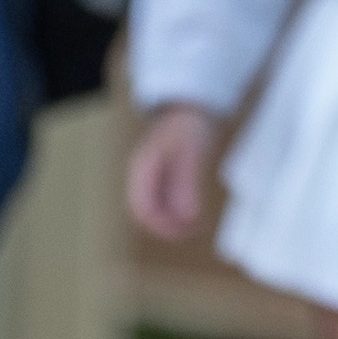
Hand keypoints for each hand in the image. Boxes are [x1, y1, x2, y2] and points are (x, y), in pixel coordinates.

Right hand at [126, 104, 219, 242]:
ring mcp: (150, 176)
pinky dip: (177, 211)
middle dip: (168, 226)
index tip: (184, 232)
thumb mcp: (191, 154)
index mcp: (143, 169)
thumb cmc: (189, 125)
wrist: (192, 106)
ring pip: (155, 208)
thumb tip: (187, 216)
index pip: (144, 208)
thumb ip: (187, 184)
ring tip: (195, 226)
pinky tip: (193, 214)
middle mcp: (142, 175)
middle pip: (147, 212)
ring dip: (172, 221)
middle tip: (192, 232)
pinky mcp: (162, 176)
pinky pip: (164, 200)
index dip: (162, 225)